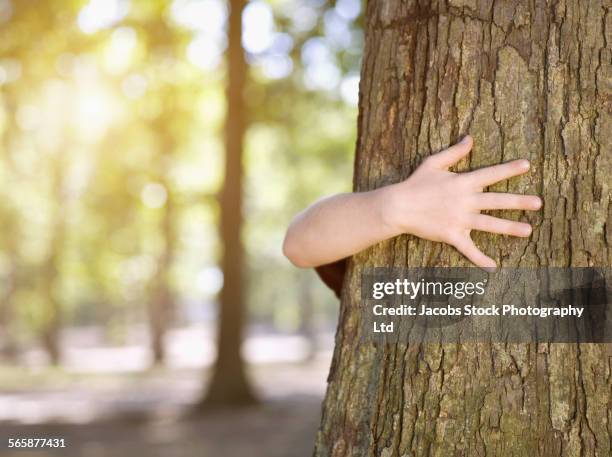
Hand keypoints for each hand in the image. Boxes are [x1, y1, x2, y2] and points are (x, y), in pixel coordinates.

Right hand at [382, 135, 540, 269]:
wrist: (398, 206)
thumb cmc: (415, 183)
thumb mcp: (434, 163)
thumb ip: (454, 152)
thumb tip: (470, 138)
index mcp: (462, 182)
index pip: (490, 174)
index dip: (509, 169)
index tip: (528, 166)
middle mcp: (464, 201)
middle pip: (497, 201)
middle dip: (519, 201)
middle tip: (538, 203)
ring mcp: (459, 219)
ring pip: (489, 224)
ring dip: (509, 228)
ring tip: (528, 230)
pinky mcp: (451, 235)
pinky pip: (468, 249)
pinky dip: (480, 259)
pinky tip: (493, 267)